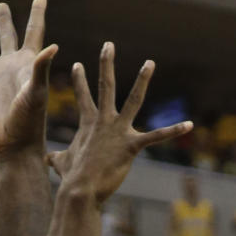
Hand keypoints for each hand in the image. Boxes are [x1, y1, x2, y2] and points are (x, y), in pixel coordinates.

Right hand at [0, 0, 56, 157]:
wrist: (14, 143)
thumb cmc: (30, 120)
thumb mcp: (37, 92)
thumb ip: (41, 68)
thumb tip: (53, 46)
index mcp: (28, 62)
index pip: (33, 31)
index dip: (37, 13)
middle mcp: (9, 64)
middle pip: (6, 36)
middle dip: (4, 20)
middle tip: (1, 5)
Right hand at [47, 43, 191, 205]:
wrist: (79, 191)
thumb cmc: (72, 179)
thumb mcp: (61, 164)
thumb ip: (56, 158)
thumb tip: (46, 158)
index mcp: (88, 124)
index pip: (83, 96)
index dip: (79, 80)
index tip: (78, 64)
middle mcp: (103, 121)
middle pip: (105, 86)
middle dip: (106, 63)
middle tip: (108, 44)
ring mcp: (118, 131)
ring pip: (134, 100)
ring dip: (142, 80)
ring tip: (149, 62)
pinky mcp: (131, 146)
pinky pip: (156, 136)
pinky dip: (174, 131)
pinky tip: (189, 124)